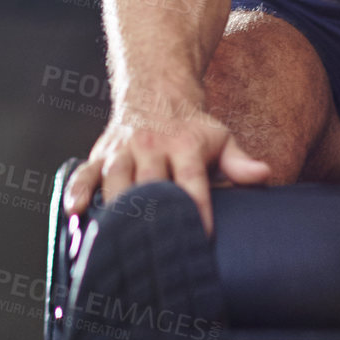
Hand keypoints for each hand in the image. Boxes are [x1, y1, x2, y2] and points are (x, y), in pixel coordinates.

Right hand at [62, 98, 271, 234]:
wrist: (156, 90)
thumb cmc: (192, 126)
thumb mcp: (221, 138)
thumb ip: (239, 162)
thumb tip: (264, 175)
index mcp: (184, 145)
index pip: (192, 180)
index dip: (197, 207)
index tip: (203, 236)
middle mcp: (151, 146)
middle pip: (150, 182)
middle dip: (153, 215)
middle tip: (155, 250)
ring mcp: (123, 150)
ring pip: (116, 179)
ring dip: (116, 208)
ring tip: (116, 239)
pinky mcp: (101, 154)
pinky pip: (85, 172)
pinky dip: (78, 190)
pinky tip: (74, 212)